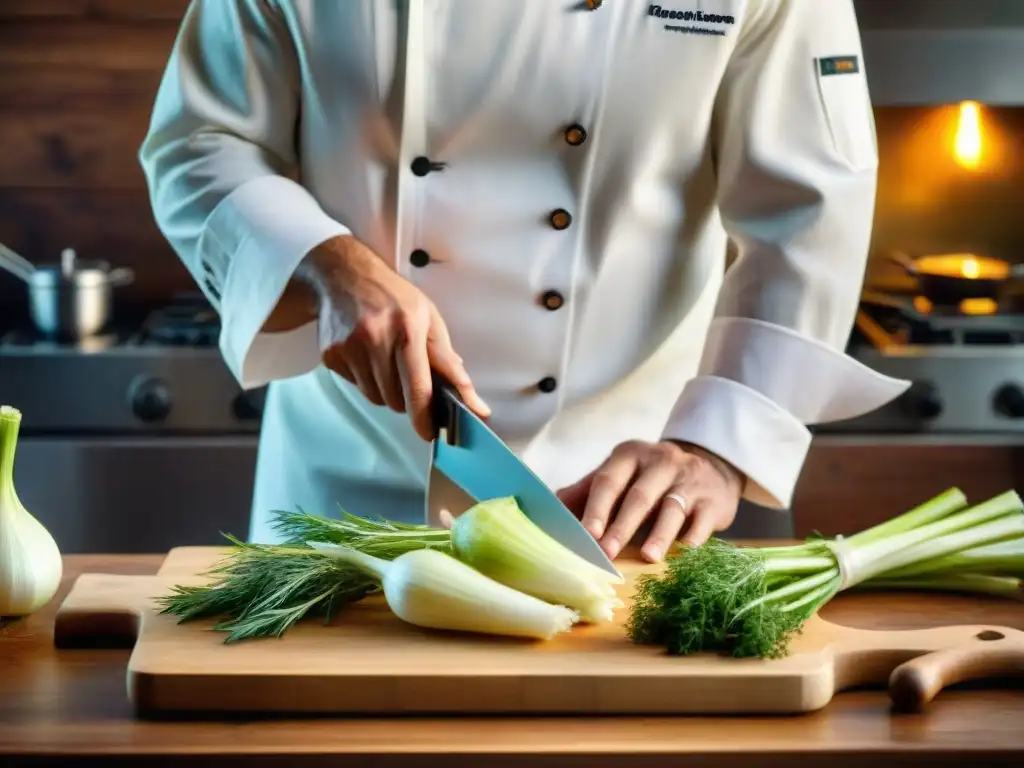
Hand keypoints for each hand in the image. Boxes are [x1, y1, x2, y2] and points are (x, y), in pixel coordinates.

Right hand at [296, 235, 489, 439]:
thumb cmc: (394, 298)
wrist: (345, 275)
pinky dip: (366, 380)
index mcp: (407, 330)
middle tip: (408, 375)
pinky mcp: (330, 355)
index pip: (418, 388)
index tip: (430, 432)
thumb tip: (472, 402)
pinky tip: (367, 355)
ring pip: (375, 397)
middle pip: (396, 399)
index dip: (425, 416)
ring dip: (387, 390)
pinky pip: (356, 386)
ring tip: (387, 361)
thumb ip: (448, 362)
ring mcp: (349, 348)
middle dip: (407, 397)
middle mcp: (376, 339)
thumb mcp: (429, 319)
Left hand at [557, 440, 742, 562]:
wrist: (710, 466)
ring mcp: (689, 480)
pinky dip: (692, 539)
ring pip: (672, 508)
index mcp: (630, 455)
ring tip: (649, 558)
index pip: (608, 481)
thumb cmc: (651, 478)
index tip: (585, 535)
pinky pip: (702, 522)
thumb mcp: (620, 474)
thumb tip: (549, 513)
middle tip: (607, 553)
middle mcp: (661, 462)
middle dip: (622, 527)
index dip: (596, 509)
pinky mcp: (713, 501)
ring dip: (660, 534)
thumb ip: (586, 491)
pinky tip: (683, 554)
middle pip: (639, 496)